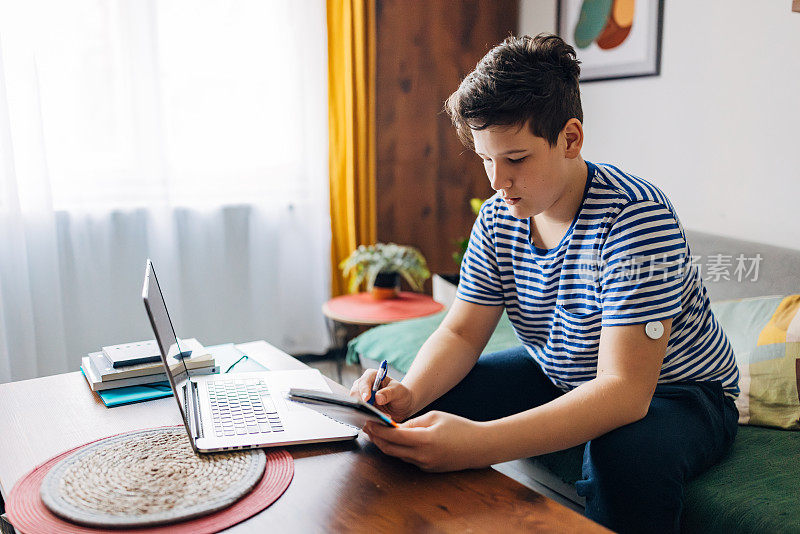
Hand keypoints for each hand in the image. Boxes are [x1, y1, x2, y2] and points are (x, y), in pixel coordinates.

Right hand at [349, 368, 415, 421]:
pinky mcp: (362, 409)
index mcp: (372, 376)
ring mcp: (361, 397)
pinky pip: (359, 413)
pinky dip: (365, 417)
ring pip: (355, 404)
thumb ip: (389, 393)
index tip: (367, 399)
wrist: (402, 406)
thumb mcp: (399, 391)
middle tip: (370, 411)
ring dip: (364, 411)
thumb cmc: (400, 394)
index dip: (364, 390)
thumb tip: (378, 397)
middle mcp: (364, 386)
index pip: (364, 381)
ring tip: (378, 417)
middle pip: (355, 393)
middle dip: (362, 403)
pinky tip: (374, 421)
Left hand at [362, 411, 489, 471]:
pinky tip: (396, 441)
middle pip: (390, 450)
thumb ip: (413, 423)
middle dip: (377, 439)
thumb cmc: (460, 427)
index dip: (378, 430)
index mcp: (424, 440)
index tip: (368, 423)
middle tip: (368, 429)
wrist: (479, 446)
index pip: (393, 437)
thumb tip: (395, 427)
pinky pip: (409, 459)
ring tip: (378, 434)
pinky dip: (400, 450)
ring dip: (387, 445)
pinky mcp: (428, 469)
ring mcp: (425, 465)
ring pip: (398, 455)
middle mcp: (422, 456)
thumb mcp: (435, 417)